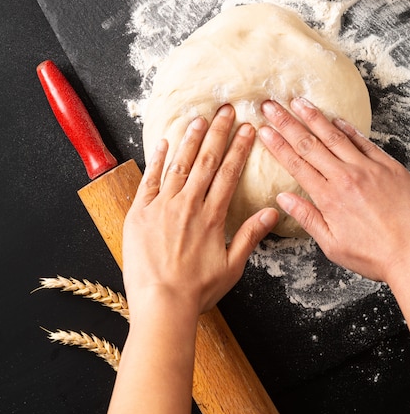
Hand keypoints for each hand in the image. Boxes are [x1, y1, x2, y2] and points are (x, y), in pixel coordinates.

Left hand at [123, 104, 277, 313]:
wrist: (161, 304)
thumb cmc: (197, 290)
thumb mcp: (232, 266)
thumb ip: (251, 235)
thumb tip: (273, 211)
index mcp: (212, 216)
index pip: (229, 173)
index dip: (239, 148)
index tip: (247, 128)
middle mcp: (188, 204)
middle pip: (206, 161)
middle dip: (218, 132)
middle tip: (226, 109)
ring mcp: (162, 206)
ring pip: (178, 164)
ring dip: (190, 139)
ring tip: (199, 118)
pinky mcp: (140, 212)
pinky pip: (149, 179)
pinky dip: (156, 159)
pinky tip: (163, 142)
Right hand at [258, 97, 409, 286]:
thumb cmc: (374, 254)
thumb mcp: (332, 244)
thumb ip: (307, 218)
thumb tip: (283, 198)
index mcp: (329, 197)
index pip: (295, 164)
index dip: (277, 145)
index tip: (263, 130)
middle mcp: (345, 177)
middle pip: (309, 144)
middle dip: (286, 122)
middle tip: (271, 106)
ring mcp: (367, 169)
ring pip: (334, 137)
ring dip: (313, 117)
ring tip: (298, 102)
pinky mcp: (387, 166)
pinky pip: (363, 141)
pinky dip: (347, 128)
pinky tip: (335, 118)